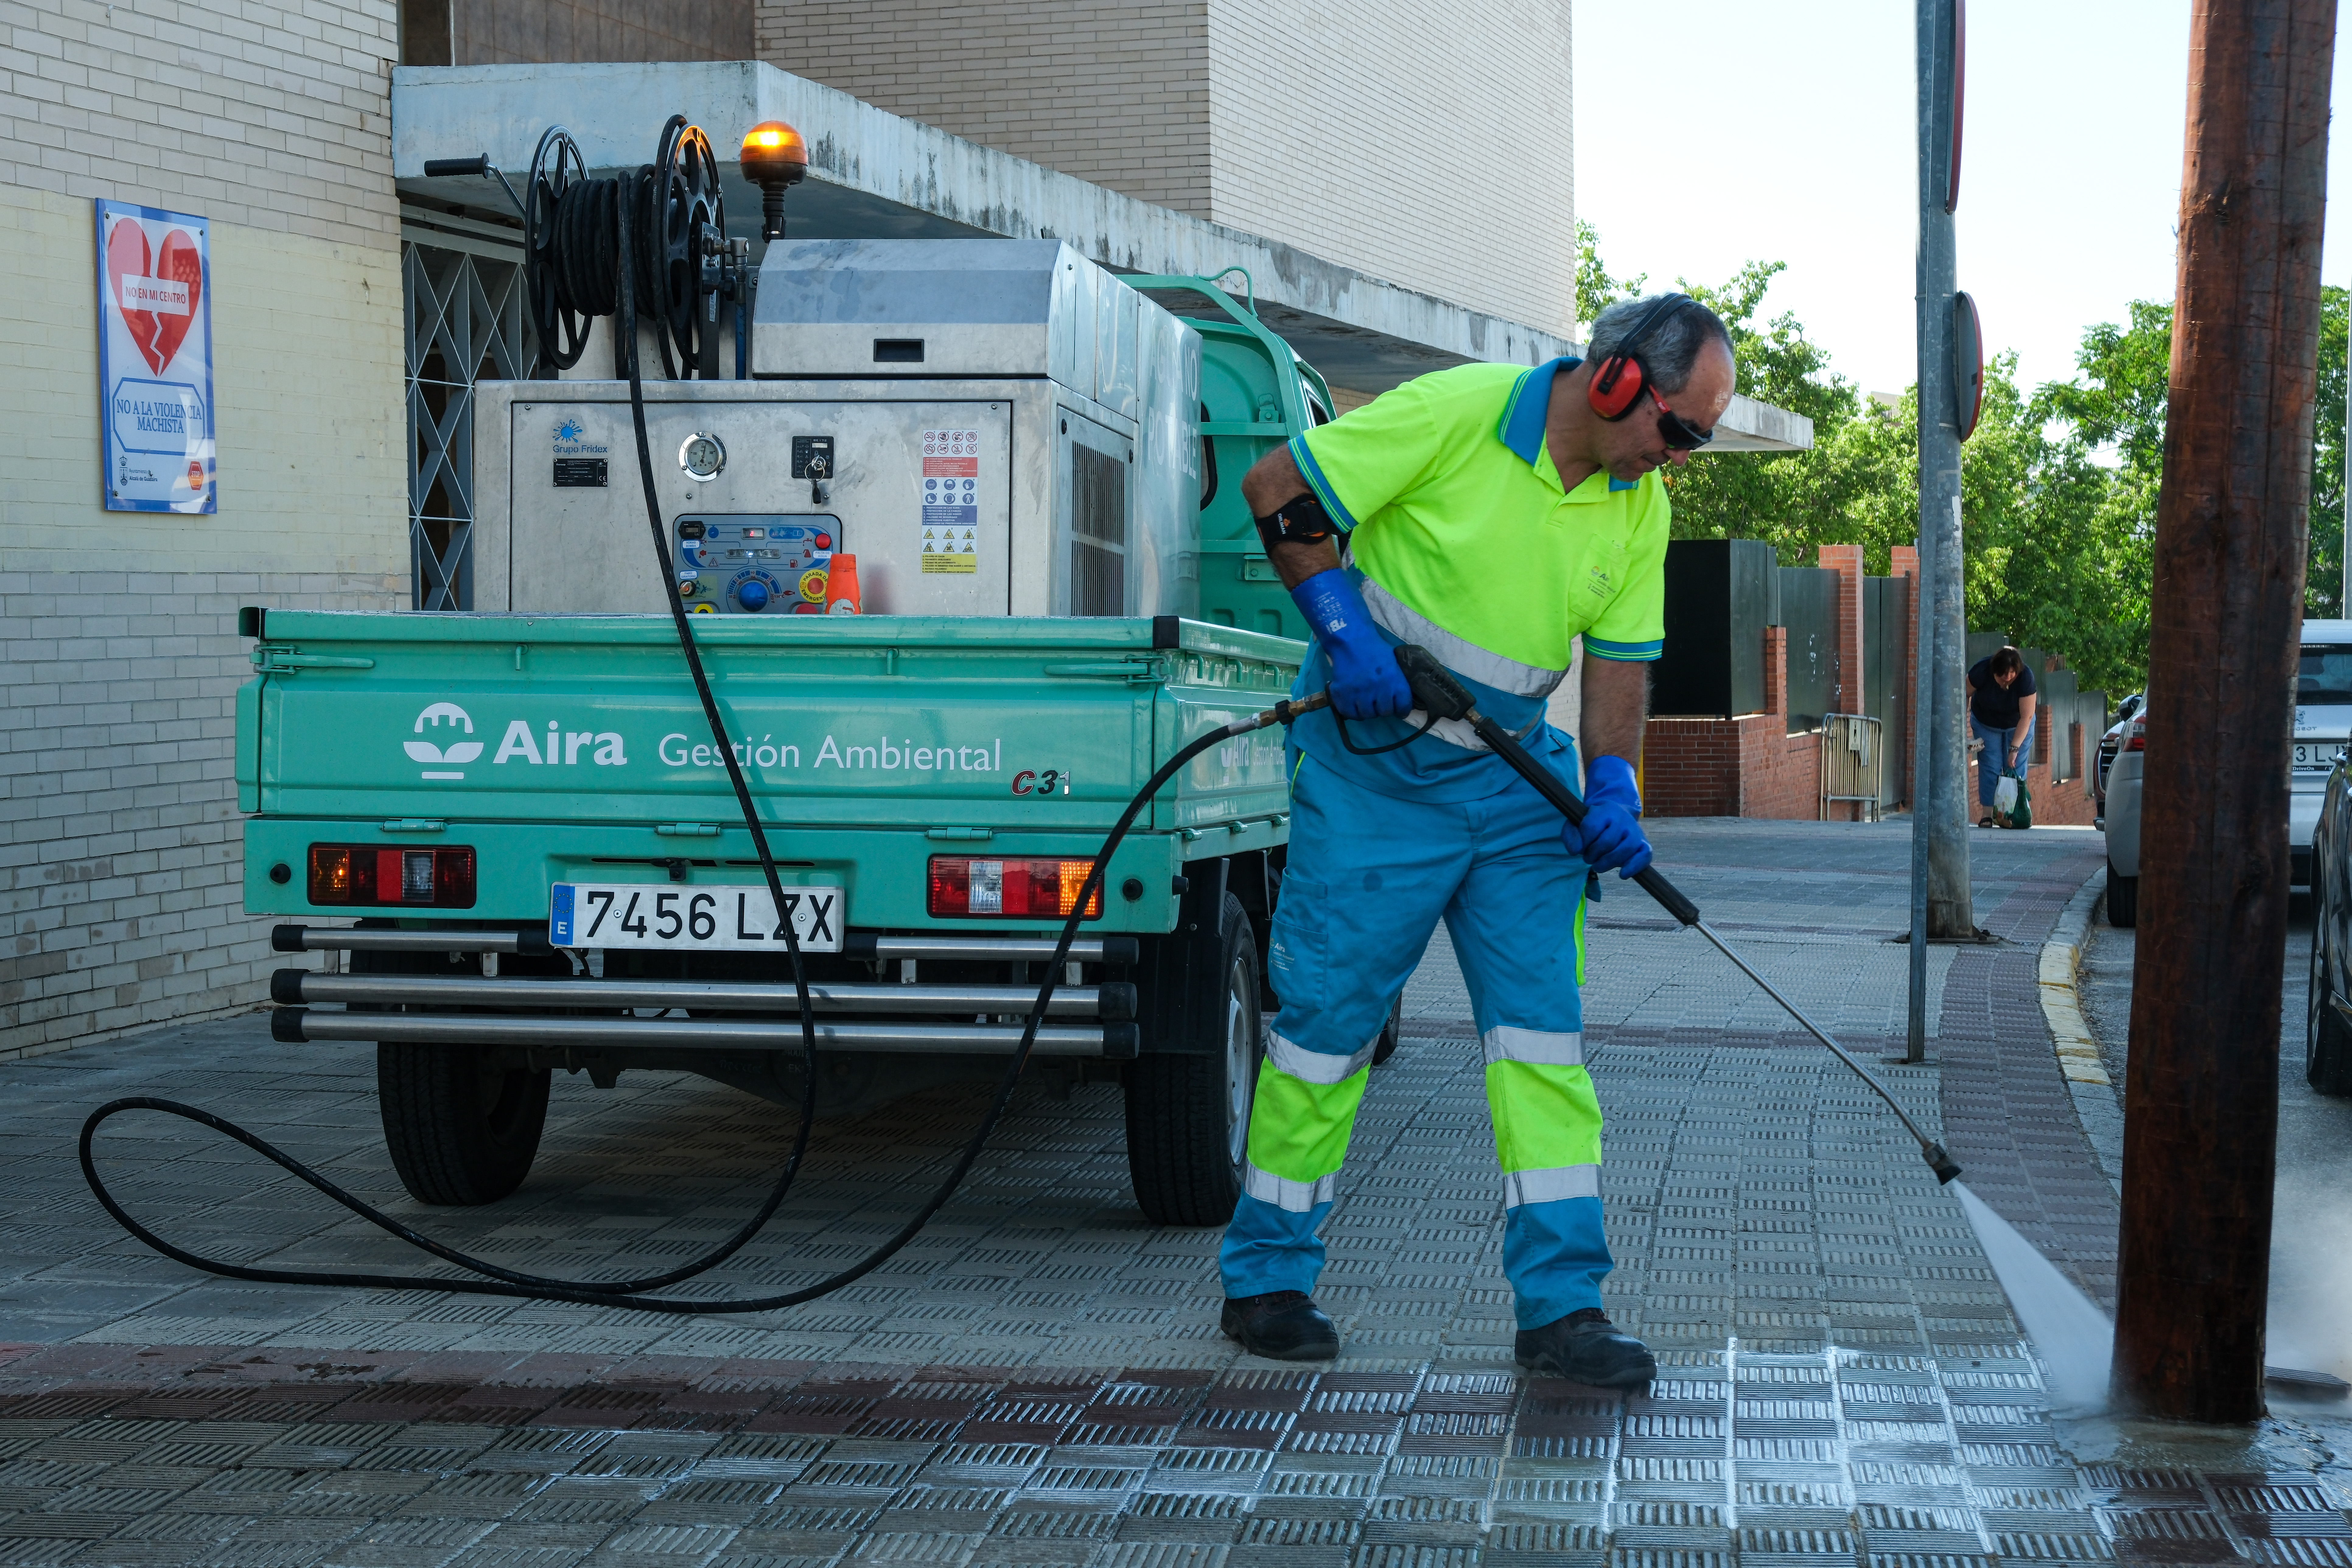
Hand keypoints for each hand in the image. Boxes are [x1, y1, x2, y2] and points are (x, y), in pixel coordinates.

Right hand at [1291, 569, 1411, 719]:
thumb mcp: (1394, 663)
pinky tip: (1353, 704)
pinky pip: (1349, 713)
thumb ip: (1398, 682)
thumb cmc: (1375, 650)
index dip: (1401, 710)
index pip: (1403, 707)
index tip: (1398, 711)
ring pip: (1367, 714)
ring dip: (1367, 710)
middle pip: (1384, 712)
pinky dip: (1352, 712)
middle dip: (1382, 708)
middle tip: (1377, 701)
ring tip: (1364, 702)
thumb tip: (1399, 701)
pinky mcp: (1343, 694)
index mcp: (1394, 680)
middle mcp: (1378, 689)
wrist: (1351, 641)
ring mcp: (1359, 692)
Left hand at [1569, 754, 1652, 877]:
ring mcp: (1635, 831)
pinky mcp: (1644, 843)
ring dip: (1608, 863)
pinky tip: (1622, 874)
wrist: (1614, 816)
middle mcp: (1622, 818)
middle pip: (1607, 842)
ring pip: (1625, 849)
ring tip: (1598, 866)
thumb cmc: (1592, 824)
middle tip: (1588, 858)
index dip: (1582, 842)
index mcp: (1604, 810)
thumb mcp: (1576, 825)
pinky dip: (1633, 867)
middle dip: (1593, 855)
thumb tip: (1575, 851)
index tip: (1579, 848)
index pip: (1591, 827)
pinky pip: (1644, 855)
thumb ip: (1571, 835)